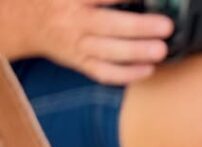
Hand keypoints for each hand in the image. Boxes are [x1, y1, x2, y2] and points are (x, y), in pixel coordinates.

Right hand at [1, 0, 172, 84]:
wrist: (27, 22)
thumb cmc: (58, 0)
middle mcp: (74, 21)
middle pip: (109, 25)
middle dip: (140, 27)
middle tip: (166, 26)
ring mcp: (77, 45)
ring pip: (109, 53)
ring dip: (138, 53)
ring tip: (161, 50)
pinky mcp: (81, 63)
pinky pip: (104, 73)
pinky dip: (128, 75)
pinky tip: (149, 69)